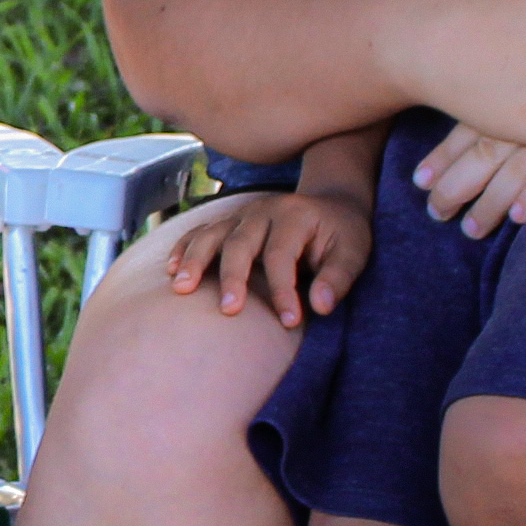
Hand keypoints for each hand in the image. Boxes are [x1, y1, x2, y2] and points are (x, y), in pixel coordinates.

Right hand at [157, 186, 365, 320]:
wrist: (330, 203)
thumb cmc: (342, 234)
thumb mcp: (354, 252)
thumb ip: (338, 278)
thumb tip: (321, 306)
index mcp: (294, 216)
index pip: (282, 256)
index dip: (284, 290)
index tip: (289, 322)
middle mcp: (263, 211)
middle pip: (241, 242)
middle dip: (233, 277)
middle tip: (228, 311)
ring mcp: (242, 214)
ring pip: (212, 234)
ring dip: (195, 260)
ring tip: (181, 287)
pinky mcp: (229, 222)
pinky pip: (199, 231)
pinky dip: (184, 249)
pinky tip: (171, 271)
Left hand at [413, 120, 525, 240]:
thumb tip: (513, 92)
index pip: (476, 115)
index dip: (448, 151)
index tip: (421, 179)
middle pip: (486, 143)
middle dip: (455, 181)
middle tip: (433, 211)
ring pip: (516, 163)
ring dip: (487, 201)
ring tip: (469, 231)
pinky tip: (516, 217)